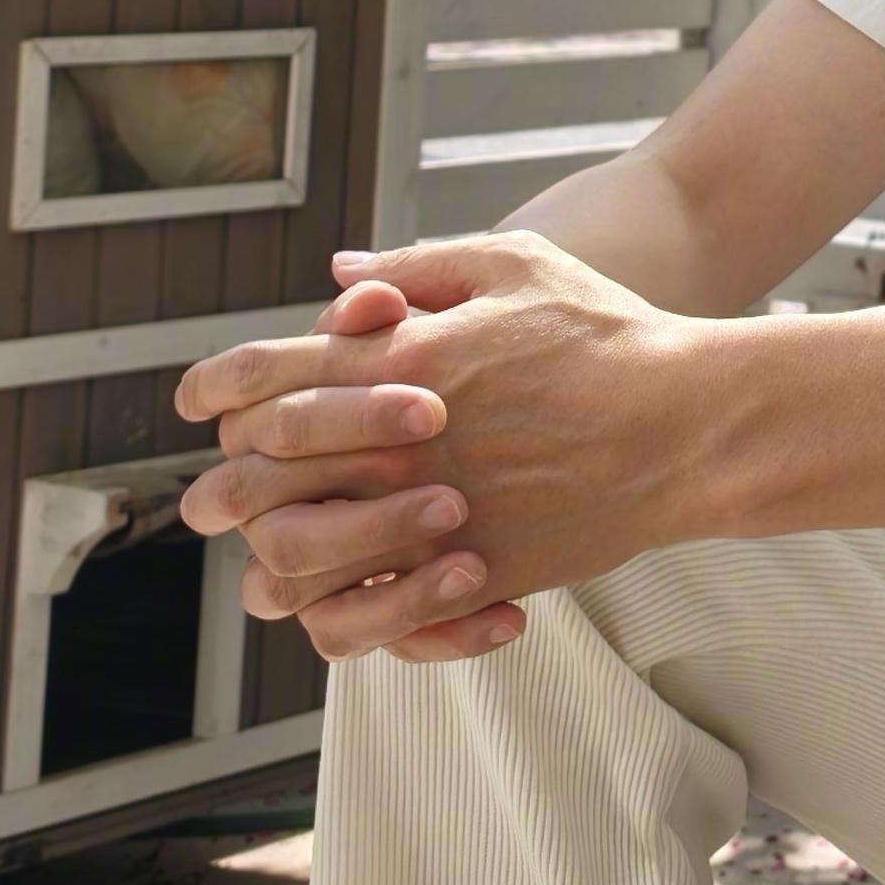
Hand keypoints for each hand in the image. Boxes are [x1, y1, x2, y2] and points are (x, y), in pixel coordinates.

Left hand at [177, 234, 718, 661]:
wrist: (683, 424)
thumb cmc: (604, 333)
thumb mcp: (514, 264)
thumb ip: (415, 269)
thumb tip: (337, 281)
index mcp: (397, 362)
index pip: (258, 378)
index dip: (214, 386)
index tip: (201, 398)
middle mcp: (393, 446)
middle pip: (250, 479)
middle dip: (221, 484)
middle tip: (221, 489)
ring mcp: (423, 518)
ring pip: (289, 564)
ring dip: (272, 556)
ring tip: (284, 550)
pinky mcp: (462, 576)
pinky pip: (363, 620)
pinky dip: (346, 611)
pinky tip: (362, 588)